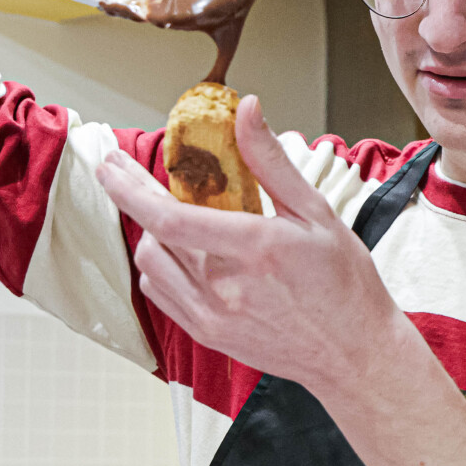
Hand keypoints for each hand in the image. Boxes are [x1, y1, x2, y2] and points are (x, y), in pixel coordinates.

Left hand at [92, 98, 416, 398]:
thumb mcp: (318, 212)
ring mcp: (213, 316)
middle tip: (125, 172)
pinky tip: (179, 250)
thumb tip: (247, 111)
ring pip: (152, 265)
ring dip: (151, 232)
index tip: (111, 164)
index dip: (131, 189)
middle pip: (154, 237)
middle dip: (134, 198)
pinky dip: (160, 266)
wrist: (354, 354)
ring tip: (166, 211)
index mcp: (256, 250)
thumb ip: (272, 162)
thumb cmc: (344, 284)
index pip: (171, 218)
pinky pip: (162, 294)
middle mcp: (227, 288)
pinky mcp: (208, 335)